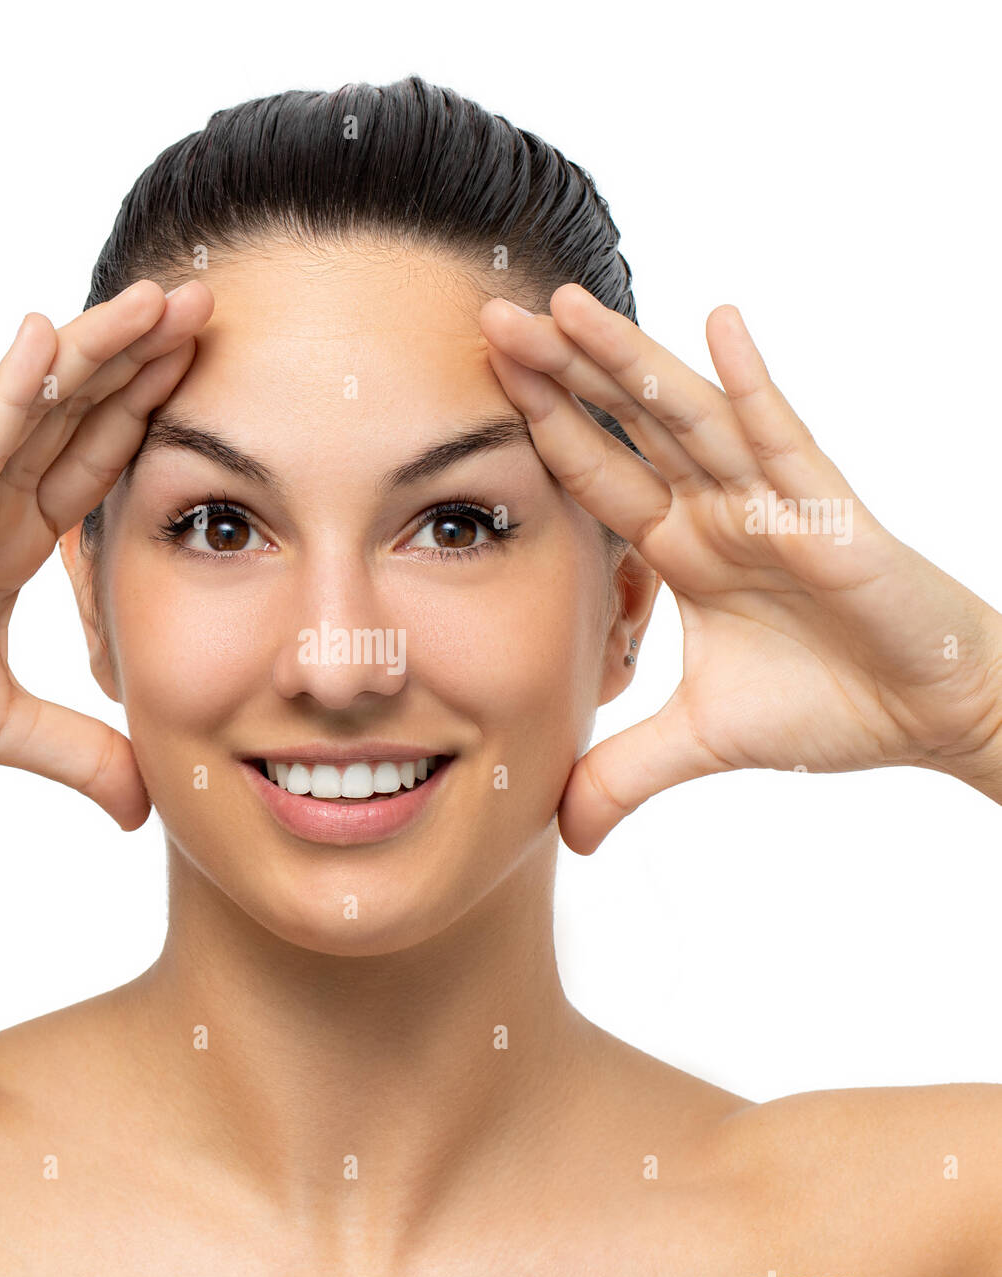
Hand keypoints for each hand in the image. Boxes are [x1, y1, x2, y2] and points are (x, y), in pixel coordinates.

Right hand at [0, 280, 213, 826]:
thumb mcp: (3, 730)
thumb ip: (78, 754)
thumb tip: (142, 805)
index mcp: (11, 540)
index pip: (97, 462)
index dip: (150, 416)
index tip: (213, 377)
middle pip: (80, 414)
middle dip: (142, 360)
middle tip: (207, 304)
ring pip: (37, 407)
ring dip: (98, 351)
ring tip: (158, 298)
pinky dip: (12, 389)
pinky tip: (50, 337)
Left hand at [480, 285, 1001, 852]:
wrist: (930, 716)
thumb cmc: (830, 707)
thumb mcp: (700, 742)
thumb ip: (626, 774)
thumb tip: (563, 835)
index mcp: (682, 548)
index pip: (595, 477)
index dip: (541, 431)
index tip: (480, 387)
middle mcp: (717, 510)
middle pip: (624, 428)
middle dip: (559, 374)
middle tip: (491, 316)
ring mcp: (770, 503)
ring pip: (687, 419)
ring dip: (627, 362)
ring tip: (566, 308)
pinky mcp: (830, 515)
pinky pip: (785, 438)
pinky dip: (752, 384)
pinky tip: (718, 322)